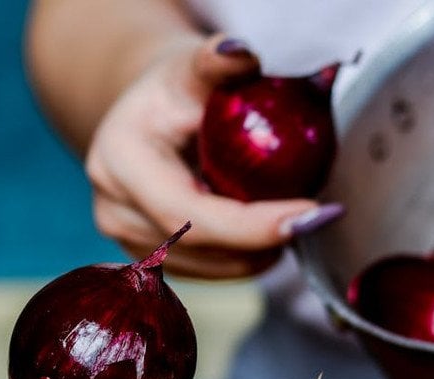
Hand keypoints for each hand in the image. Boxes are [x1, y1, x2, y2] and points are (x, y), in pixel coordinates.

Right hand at [84, 34, 343, 278]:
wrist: (150, 114)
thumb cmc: (177, 87)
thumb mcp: (193, 66)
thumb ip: (217, 62)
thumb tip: (241, 54)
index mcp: (119, 162)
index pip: (186, 214)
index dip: (250, 225)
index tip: (309, 215)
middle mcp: (114, 209)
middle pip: (200, 249)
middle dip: (265, 242)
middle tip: (320, 218)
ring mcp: (128, 240)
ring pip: (210, 268)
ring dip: (261, 252)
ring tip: (296, 217)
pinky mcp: (150, 258)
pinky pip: (210, 271)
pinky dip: (247, 256)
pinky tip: (270, 228)